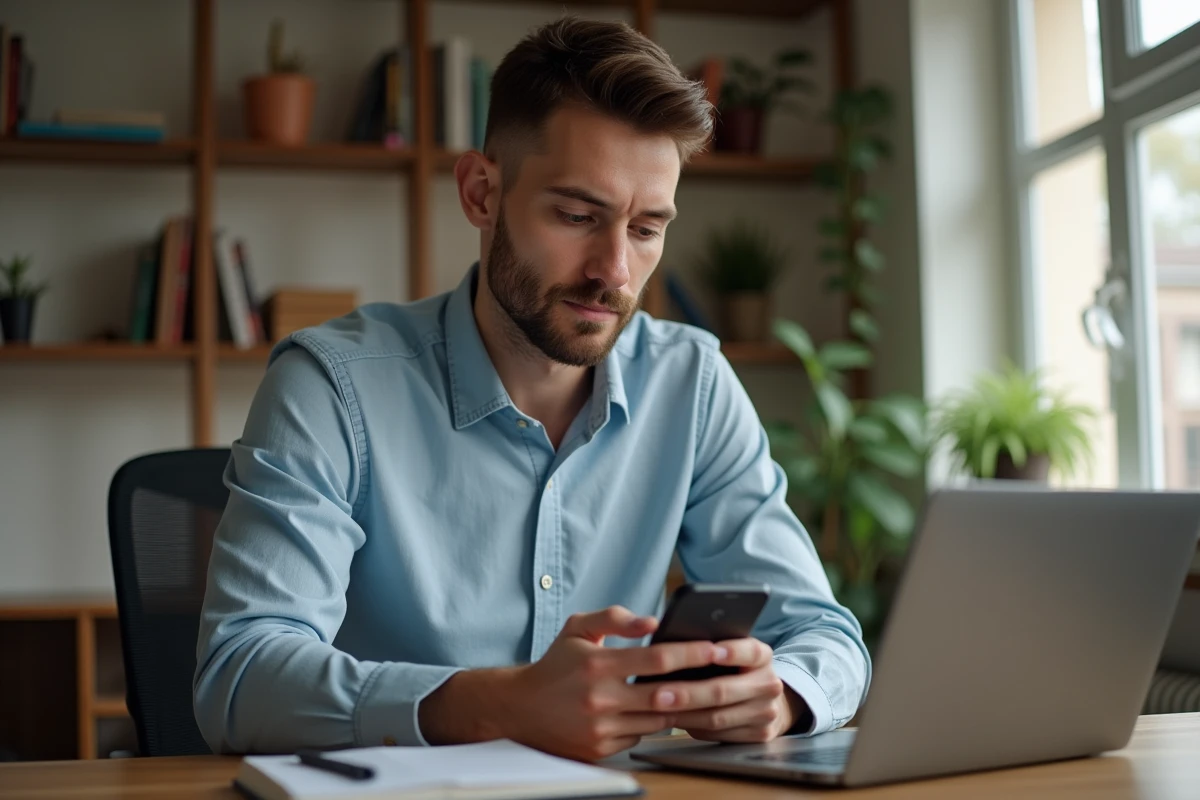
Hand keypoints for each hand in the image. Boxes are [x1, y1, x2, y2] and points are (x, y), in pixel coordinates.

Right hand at [499, 606, 722, 760]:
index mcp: (598, 664)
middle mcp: (601, 699)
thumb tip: (652, 621)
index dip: (690, 653)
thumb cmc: (555, 664)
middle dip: (702, 685)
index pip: (656, 659)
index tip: (716, 648)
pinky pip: (641, 735)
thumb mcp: (578, 628)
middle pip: (665, 694)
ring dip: (683, 706)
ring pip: (658, 719)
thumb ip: (614, 618)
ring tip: (710, 693)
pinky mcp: (600, 749)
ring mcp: (601, 728)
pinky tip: (669, 710)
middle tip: (728, 676)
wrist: (520, 709)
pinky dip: (655, 722)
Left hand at [663, 638, 805, 742]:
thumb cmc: (736, 671)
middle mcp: (769, 684)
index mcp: (762, 657)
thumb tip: (670, 649)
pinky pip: (718, 734)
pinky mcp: (759, 735)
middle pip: (724, 690)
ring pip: (718, 717)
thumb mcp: (732, 653)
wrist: (767, 701)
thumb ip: (710, 649)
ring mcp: (766, 712)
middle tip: (658, 694)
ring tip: (657, 710)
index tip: (710, 650)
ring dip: (684, 715)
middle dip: (688, 693)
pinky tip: (672, 721)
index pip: (751, 652)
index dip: (732, 651)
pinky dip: (692, 728)